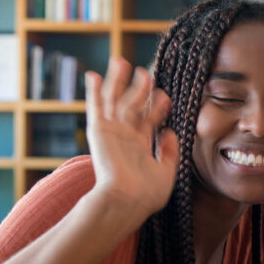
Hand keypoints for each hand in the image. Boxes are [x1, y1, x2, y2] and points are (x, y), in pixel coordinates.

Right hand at [85, 57, 176, 220]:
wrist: (126, 201)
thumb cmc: (147, 195)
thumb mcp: (167, 172)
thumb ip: (170, 151)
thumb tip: (170, 131)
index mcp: (140, 146)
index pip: (149, 120)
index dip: (157, 106)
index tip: (165, 95)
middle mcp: (125, 137)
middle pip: (132, 106)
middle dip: (139, 89)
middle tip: (146, 72)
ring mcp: (111, 132)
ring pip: (115, 100)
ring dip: (118, 81)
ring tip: (122, 61)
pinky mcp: (99, 131)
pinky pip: (96, 107)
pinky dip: (94, 91)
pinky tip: (94, 75)